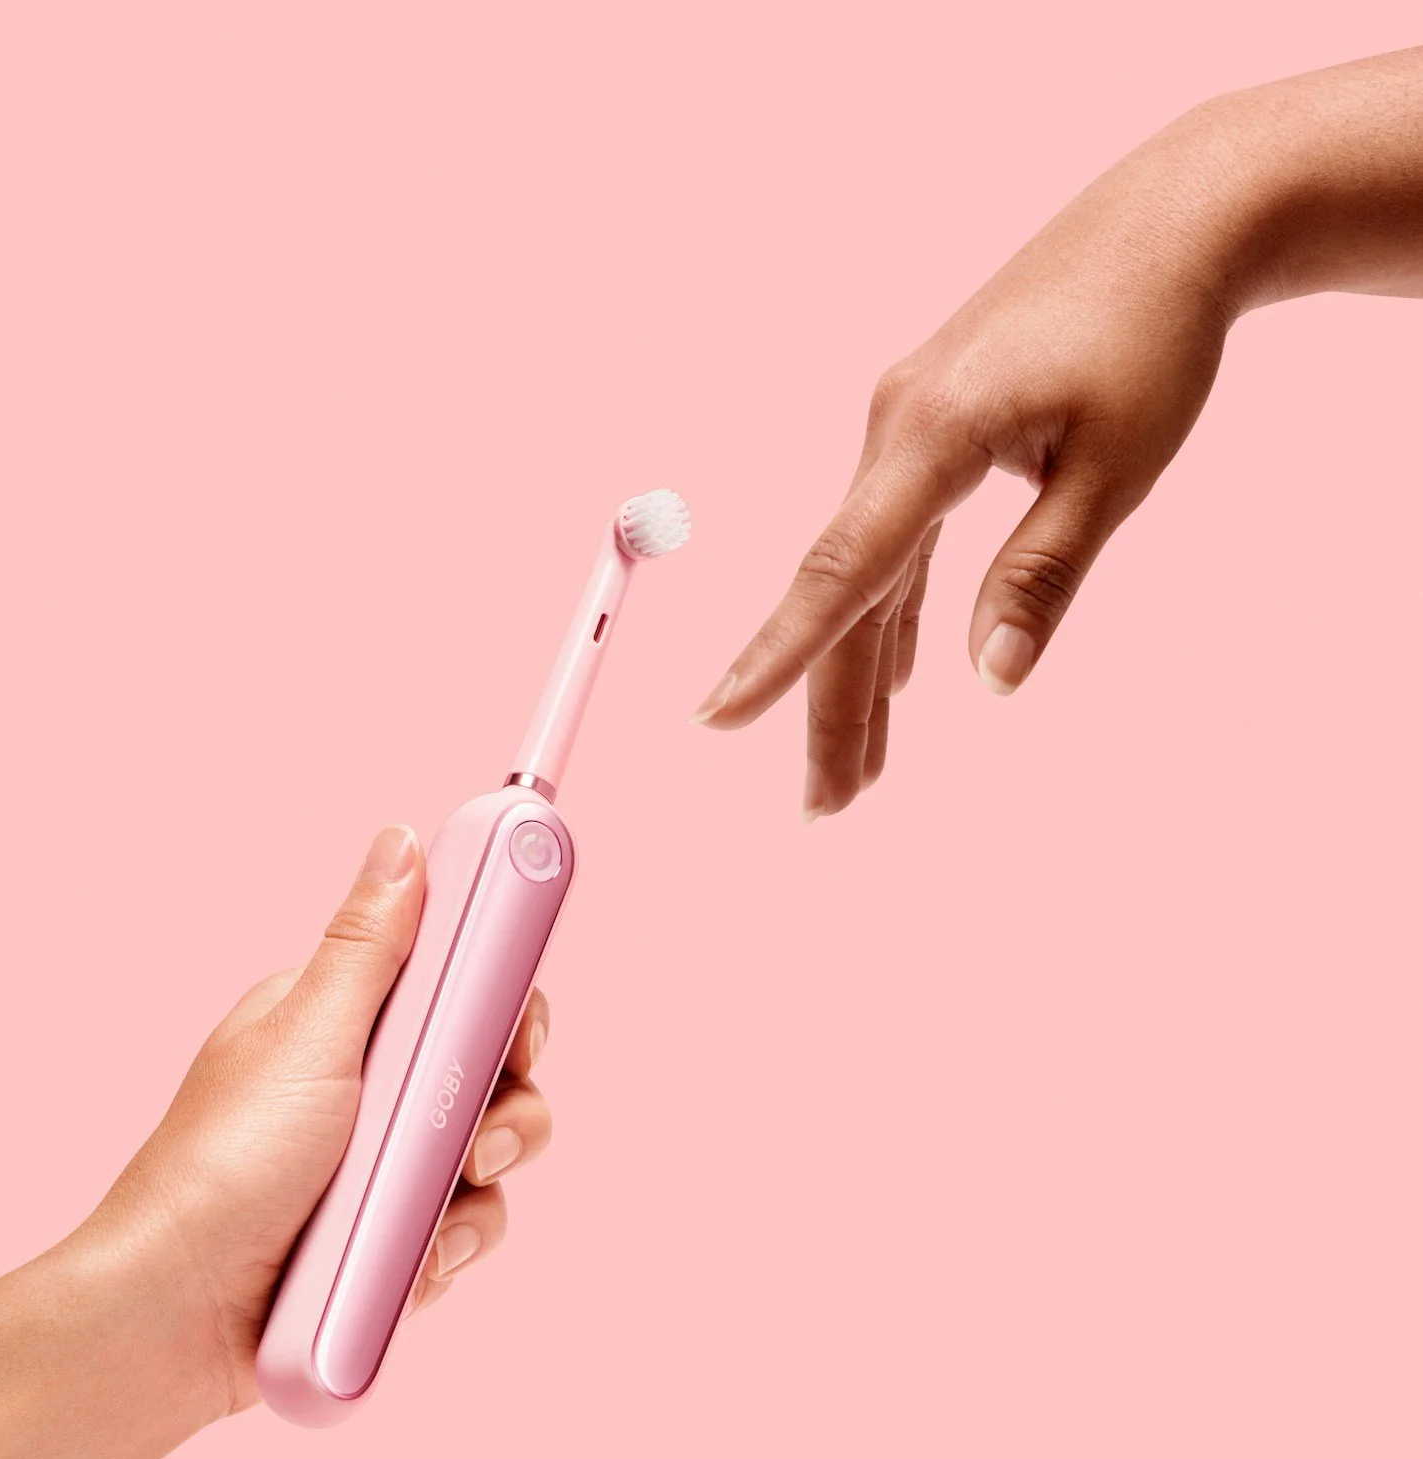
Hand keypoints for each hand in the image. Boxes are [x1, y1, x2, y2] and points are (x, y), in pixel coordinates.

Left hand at [84, 824, 555, 1413]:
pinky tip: (409, 1269)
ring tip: (428, 1218)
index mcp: (340, 1024)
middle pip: (489, 1073)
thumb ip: (369, 946)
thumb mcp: (306, 1036)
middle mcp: (362, 1090)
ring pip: (487, 1160)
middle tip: (475, 1141)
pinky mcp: (383, 1243)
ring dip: (476, 1192)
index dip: (503, 1003)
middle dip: (502, 1109)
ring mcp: (374, 1171)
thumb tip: (400, 840)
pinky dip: (446, 1251)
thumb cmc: (223, 1166)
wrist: (177, 1315)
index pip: (454, 985)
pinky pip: (460, 1234)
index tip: (519, 1029)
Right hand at [687, 107, 1253, 817]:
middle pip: (845, 591)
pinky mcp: (932, 422)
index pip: (840, 568)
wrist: (1170, 221)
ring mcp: (907, 424)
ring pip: (868, 570)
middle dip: (832, 706)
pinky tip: (907, 673)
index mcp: (932, 437)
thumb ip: (1042, 576)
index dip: (778, 653)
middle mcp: (896, 430)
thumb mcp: (1115, 468)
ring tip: (861, 771)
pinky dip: (896, 606)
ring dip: (864, 669)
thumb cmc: (1150, 336)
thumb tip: (990, 681)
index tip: (714, 719)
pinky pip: (896, 534)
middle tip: (824, 810)